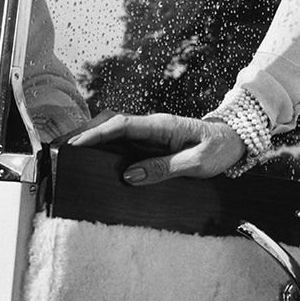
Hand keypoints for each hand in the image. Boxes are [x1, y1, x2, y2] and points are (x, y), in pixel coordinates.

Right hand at [66, 111, 246, 184]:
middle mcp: (154, 126)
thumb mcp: (197, 162)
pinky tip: (97, 162)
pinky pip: (128, 144)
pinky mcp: (154, 143)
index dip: (97, 134)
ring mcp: (153, 134)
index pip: (122, 125)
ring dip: (95, 143)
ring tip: (71, 157)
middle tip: (62, 151)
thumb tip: (130, 175)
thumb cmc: (220, 147)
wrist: (236, 139)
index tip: (75, 144)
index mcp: (163, 125)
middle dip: (87, 135)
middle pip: (113, 127)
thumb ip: (164, 168)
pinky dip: (109, 149)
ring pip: (118, 135)